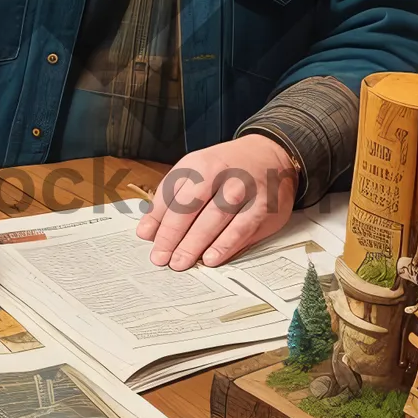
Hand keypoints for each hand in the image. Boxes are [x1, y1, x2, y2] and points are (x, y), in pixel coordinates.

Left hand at [135, 135, 298, 269]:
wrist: (270, 155)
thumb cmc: (226, 168)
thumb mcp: (193, 171)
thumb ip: (169, 198)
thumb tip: (147, 230)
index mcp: (201, 165)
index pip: (174, 195)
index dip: (159, 220)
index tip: (149, 240)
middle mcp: (222, 176)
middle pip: (192, 207)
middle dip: (173, 235)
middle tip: (162, 257)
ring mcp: (244, 191)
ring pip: (215, 219)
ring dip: (195, 243)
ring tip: (180, 261)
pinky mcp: (262, 208)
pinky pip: (241, 230)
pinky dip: (225, 246)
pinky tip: (210, 258)